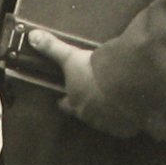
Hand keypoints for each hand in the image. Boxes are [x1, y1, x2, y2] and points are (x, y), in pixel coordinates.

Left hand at [25, 30, 141, 138]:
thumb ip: (52, 48)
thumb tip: (32, 36)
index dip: (64, 100)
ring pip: (105, 122)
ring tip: (116, 102)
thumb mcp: (71, 57)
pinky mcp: (127, 128)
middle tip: (95, 96)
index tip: (63, 97)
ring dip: (109, 113)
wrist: (126, 82)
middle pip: (86, 114)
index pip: (65, 105)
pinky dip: (127, 121)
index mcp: (76, 103)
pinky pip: (125, 127)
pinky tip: (132, 112)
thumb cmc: (95, 72)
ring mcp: (110, 125)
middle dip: (89, 106)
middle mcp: (91, 118)